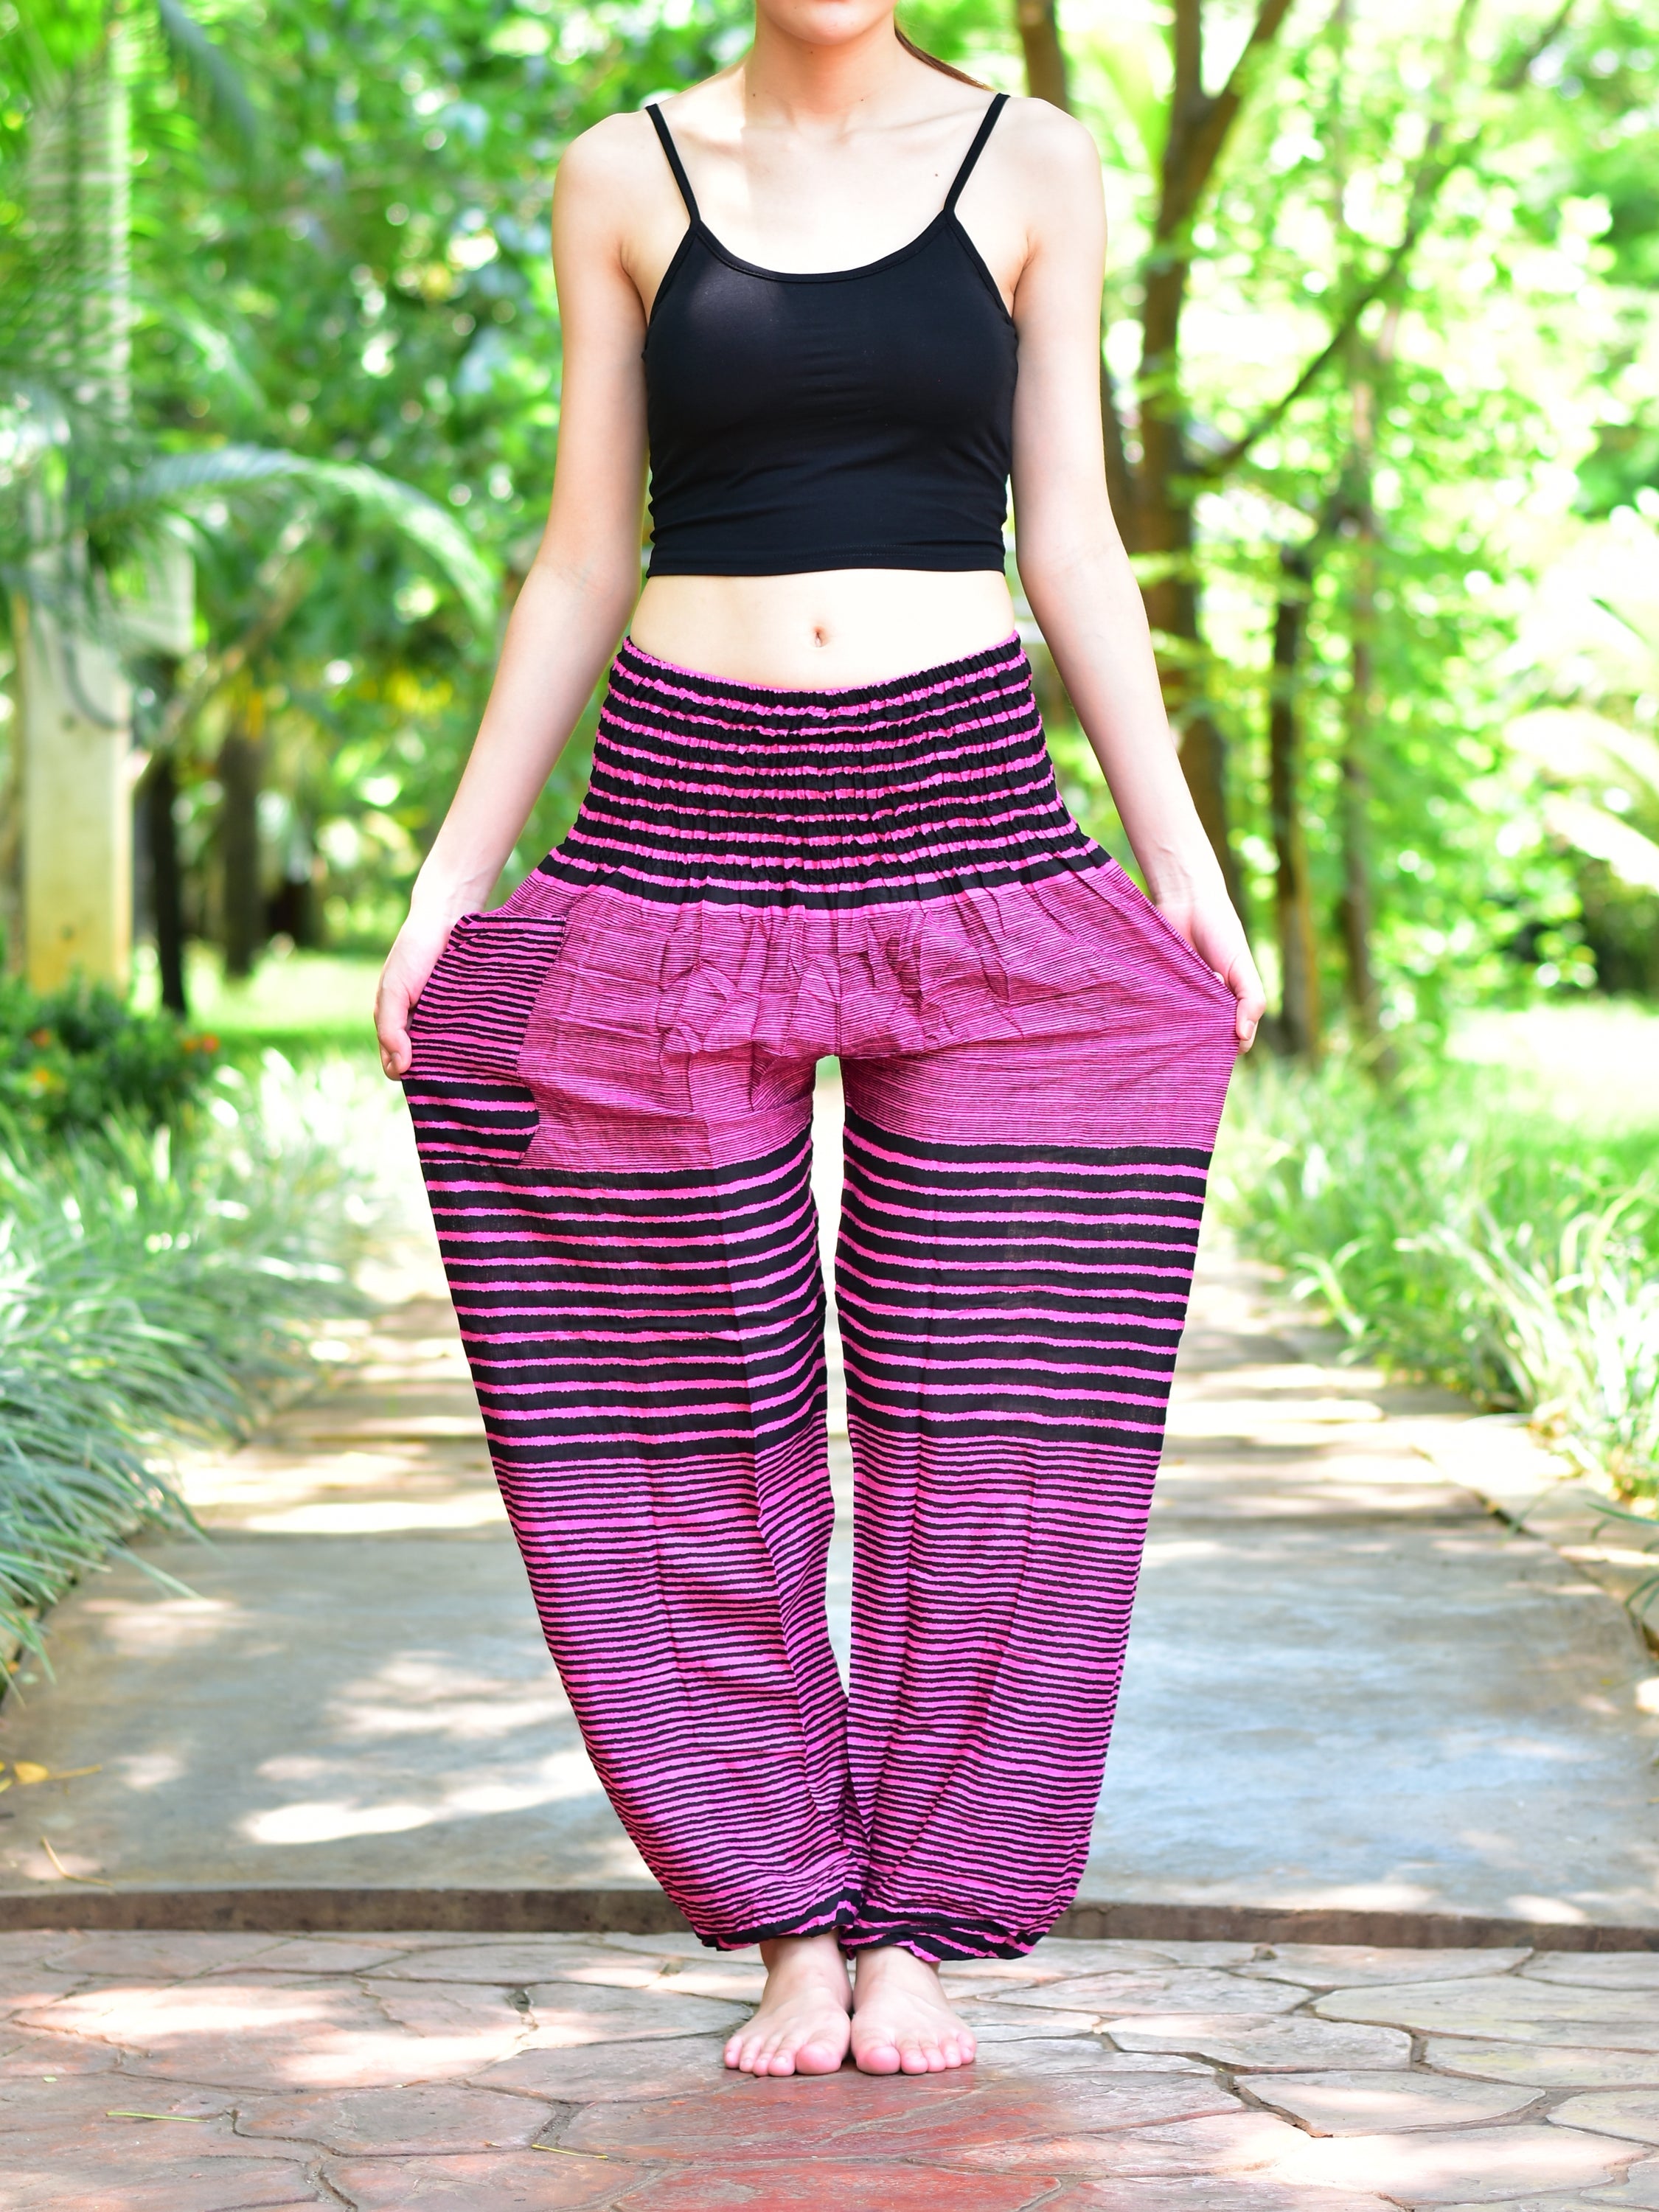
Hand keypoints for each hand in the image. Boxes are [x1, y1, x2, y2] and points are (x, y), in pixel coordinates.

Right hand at [374, 905, 466, 1078]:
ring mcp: (445, 1020)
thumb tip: (400, 1069)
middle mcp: (419, 1026)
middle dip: (432, 1070)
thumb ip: (391, 1029)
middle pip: (422, 1064)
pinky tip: (479, 1044)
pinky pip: (468, 1036)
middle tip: (447, 1067)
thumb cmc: (413, 953)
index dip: (405, 1072)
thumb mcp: (393, 991)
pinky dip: (471, 1042)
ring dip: (453, 1059)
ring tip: (465, 1057)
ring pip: (446, 1054)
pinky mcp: (468, 1012)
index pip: (396, 1064)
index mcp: (395, 1023)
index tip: (421, 1074)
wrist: (446, 918)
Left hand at [1155, 888, 1265, 1050]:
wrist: (1187, 902)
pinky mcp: (1160, 992)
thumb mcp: (1242, 968)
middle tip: (1201, 1006)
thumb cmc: (1221, 933)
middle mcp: (1210, 1007)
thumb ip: (1252, 1000)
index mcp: (1234, 1004)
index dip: (1232, 1040)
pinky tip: (1169, 991)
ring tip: (1187, 991)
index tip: (1223, 1023)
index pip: (1237, 1041)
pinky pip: (1161, 1012)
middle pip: (1208, 1039)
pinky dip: (1164, 1008)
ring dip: (1184, 1020)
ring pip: (1184, 1030)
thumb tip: (1243, 1037)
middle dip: (1205, 1032)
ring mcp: (1184, 1001)